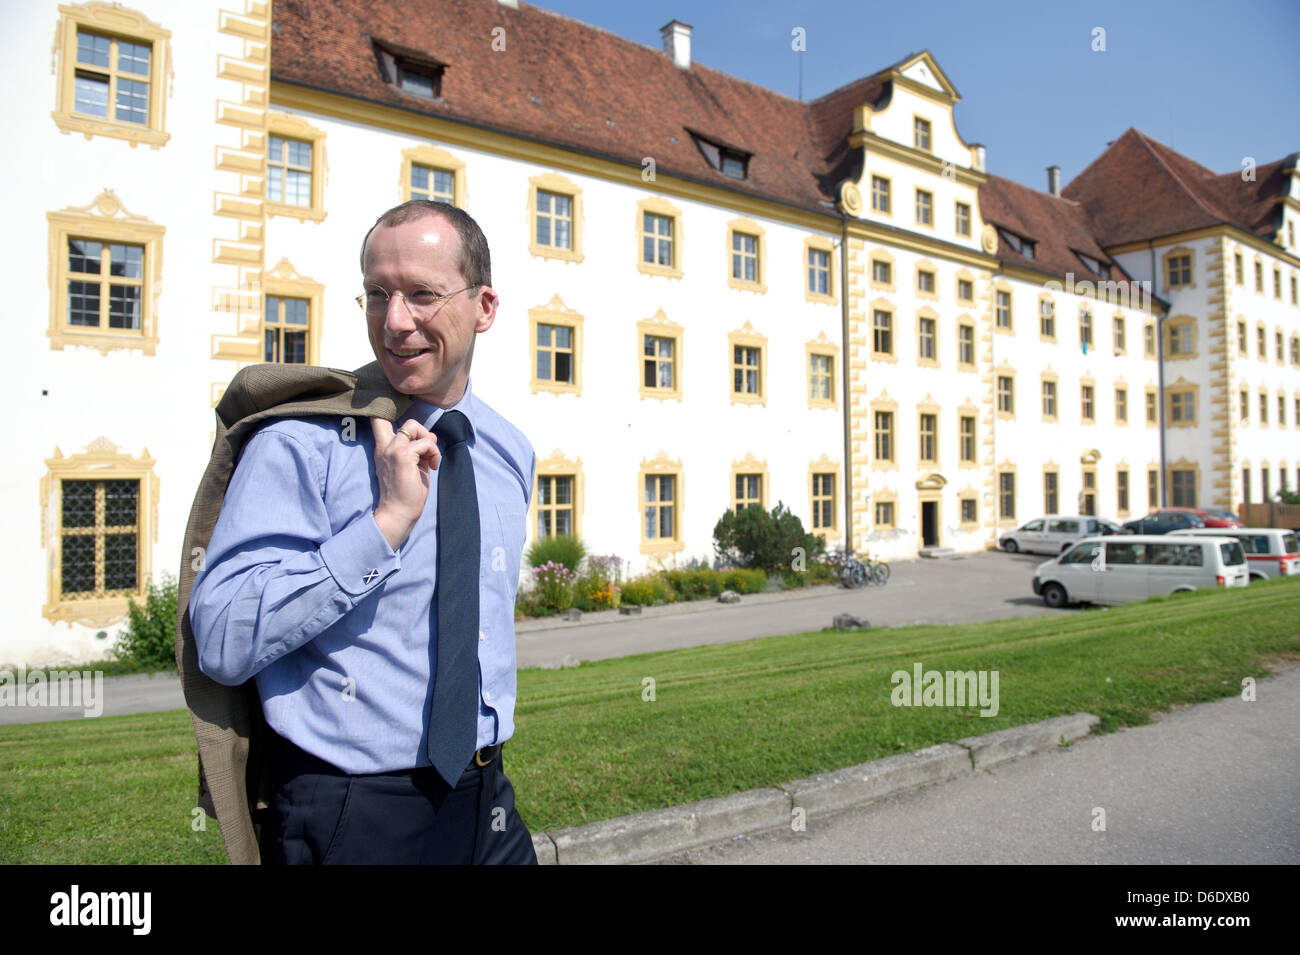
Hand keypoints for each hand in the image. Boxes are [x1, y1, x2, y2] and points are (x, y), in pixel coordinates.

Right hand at [371, 418, 440, 549]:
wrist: (398, 513)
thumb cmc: (405, 494)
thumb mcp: (410, 466)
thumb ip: (415, 449)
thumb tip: (430, 436)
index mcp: (383, 449)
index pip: (378, 419)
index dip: (393, 413)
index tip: (412, 432)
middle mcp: (385, 446)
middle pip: (401, 419)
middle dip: (419, 428)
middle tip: (426, 448)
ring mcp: (393, 449)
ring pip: (413, 425)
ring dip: (429, 441)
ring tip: (431, 459)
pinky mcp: (403, 456)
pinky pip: (426, 443)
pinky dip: (434, 453)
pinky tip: (433, 466)